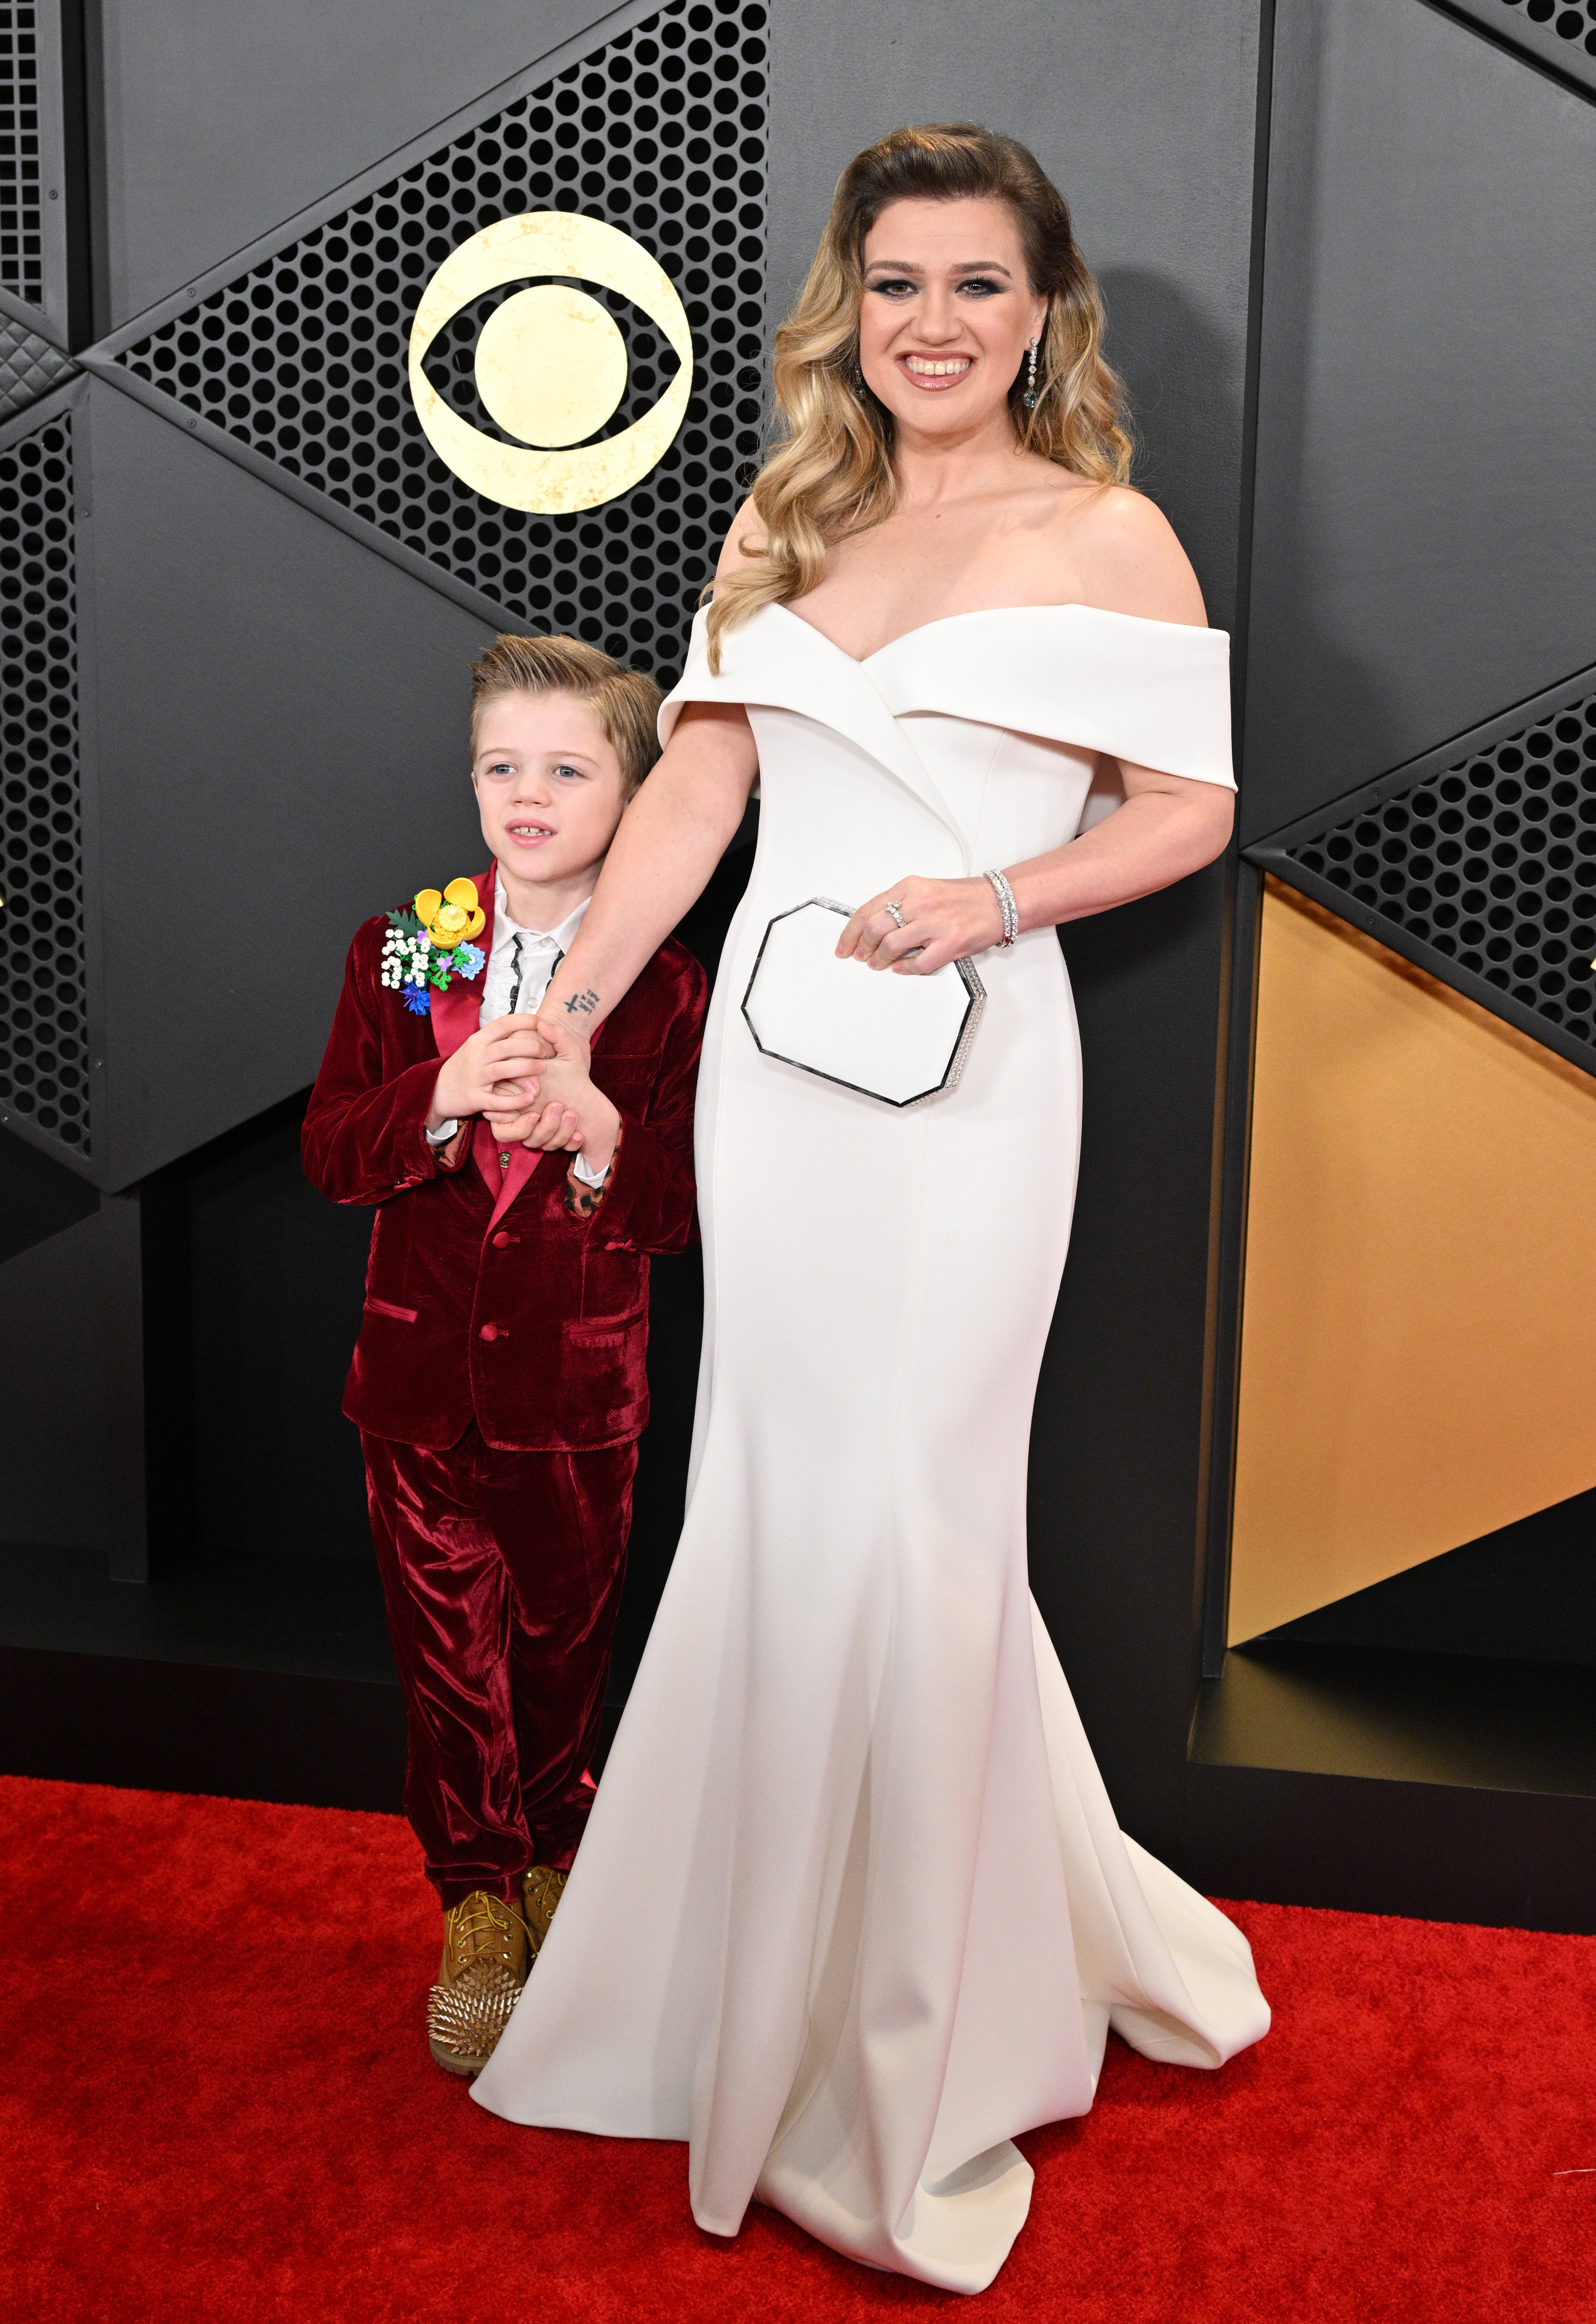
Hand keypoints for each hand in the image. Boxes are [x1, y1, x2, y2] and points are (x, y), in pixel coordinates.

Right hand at [427, 1015, 554, 1129]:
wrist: (436, 1090)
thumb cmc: (464, 1067)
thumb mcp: (475, 1047)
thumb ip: (496, 1039)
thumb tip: (524, 1025)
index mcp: (478, 1040)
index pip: (503, 1024)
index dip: (524, 1021)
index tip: (541, 1021)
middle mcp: (476, 1056)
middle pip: (507, 1046)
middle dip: (531, 1046)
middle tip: (546, 1052)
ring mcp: (474, 1077)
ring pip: (503, 1070)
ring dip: (526, 1068)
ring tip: (543, 1068)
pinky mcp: (474, 1098)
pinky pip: (496, 1101)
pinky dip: (514, 1100)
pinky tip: (529, 1099)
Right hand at [490, 1016, 619, 1170]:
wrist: (592, 1094)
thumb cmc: (571, 1069)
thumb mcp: (566, 1050)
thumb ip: (555, 1035)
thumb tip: (542, 1022)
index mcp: (514, 1091)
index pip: (497, 1106)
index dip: (512, 1103)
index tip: (536, 1092)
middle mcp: (519, 1114)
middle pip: (508, 1132)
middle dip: (535, 1123)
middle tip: (558, 1107)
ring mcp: (532, 1129)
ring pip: (532, 1143)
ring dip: (553, 1131)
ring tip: (571, 1113)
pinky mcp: (548, 1140)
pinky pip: (550, 1150)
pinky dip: (566, 1143)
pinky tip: (579, 1134)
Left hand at [835, 875, 1006, 975]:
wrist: (999, 901)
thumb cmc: (964, 897)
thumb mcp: (925, 889)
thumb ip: (900, 904)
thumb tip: (873, 926)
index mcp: (910, 888)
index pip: (868, 910)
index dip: (850, 932)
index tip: (843, 946)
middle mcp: (920, 903)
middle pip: (875, 928)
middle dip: (862, 947)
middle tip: (861, 956)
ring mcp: (935, 924)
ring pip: (892, 946)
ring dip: (880, 959)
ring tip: (879, 963)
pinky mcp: (950, 943)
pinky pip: (919, 963)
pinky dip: (905, 968)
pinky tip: (901, 968)